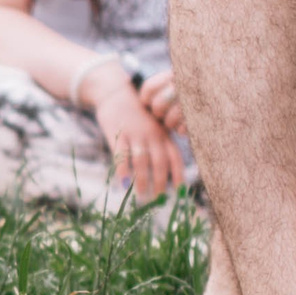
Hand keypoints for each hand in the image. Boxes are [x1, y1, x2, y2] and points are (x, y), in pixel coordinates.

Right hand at [86, 80, 186, 201]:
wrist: (116, 93)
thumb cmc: (136, 114)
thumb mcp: (153, 125)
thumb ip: (161, 144)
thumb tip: (165, 172)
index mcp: (163, 134)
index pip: (175, 157)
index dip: (178, 175)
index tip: (180, 192)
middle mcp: (152, 134)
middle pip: (160, 162)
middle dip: (160, 183)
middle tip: (159, 201)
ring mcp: (135, 133)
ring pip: (142, 161)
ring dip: (142, 181)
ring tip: (142, 197)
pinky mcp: (117, 133)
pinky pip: (121, 154)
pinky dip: (123, 170)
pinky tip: (123, 184)